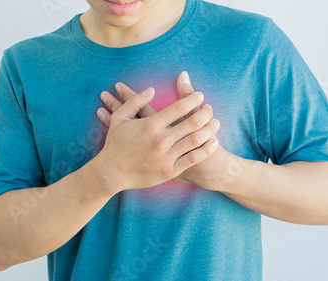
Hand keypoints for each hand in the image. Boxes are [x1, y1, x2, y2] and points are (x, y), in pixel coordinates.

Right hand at [92, 77, 218, 193]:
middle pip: (193, 122)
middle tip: (210, 108)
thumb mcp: (120, 118)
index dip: (193, 99)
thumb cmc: (115, 144)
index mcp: (150, 125)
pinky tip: (213, 141)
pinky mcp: (169, 170)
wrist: (112, 172)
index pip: (179, 107)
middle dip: (206, 112)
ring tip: (216, 122)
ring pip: (197, 140)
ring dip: (211, 129)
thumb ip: (134, 101)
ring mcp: (166, 156)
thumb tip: (151, 89)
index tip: (200, 96)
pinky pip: (194, 158)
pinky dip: (207, 149)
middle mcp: (160, 140)